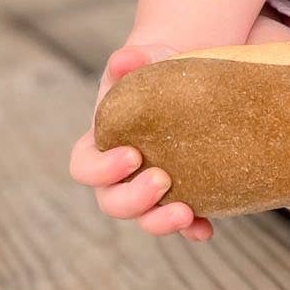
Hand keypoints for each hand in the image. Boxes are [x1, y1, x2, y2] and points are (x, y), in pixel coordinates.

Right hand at [69, 43, 214, 240]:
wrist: (189, 84)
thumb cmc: (156, 72)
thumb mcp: (145, 61)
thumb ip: (133, 59)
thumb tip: (125, 59)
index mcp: (102, 143)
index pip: (84, 167)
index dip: (101, 169)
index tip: (131, 154)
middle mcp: (120, 175)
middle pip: (111, 202)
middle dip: (132, 198)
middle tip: (162, 179)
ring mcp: (150, 191)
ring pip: (144, 219)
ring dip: (160, 221)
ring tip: (185, 211)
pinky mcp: (182, 197)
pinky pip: (183, 223)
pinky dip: (192, 229)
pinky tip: (205, 230)